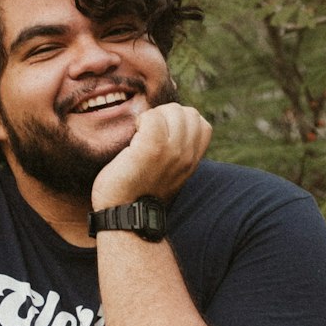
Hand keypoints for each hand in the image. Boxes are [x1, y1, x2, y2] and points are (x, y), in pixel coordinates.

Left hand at [91, 102, 211, 209]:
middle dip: (166, 114)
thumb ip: (175, 153)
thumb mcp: (166, 173)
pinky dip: (141, 120)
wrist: (123, 215)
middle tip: (147, 132)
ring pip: (173, 111)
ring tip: (140, 133)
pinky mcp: (151, 149)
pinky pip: (152, 117)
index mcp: (192, 162)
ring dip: (154, 116)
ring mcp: (172, 152)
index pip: (202, 124)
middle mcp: (187, 156)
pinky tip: (133, 136)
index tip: (162, 134)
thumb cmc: (136, 193)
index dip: (180, 121)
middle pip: (189, 113)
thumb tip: (167, 125)